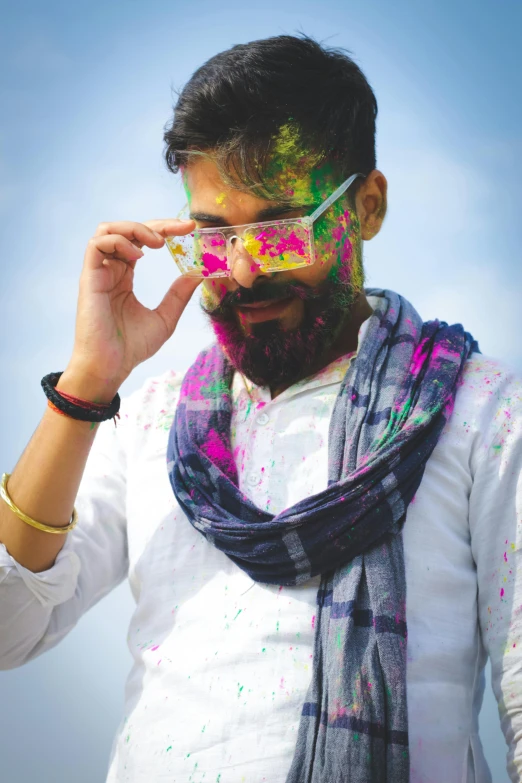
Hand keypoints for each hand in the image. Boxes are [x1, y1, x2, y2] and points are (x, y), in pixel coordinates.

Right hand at [65, 218, 199, 397]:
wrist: (110, 367)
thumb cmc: (132, 347)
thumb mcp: (165, 318)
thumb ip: (179, 295)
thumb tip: (198, 275)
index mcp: (125, 276)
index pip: (142, 241)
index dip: (164, 230)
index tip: (189, 229)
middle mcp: (111, 270)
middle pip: (127, 229)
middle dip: (155, 224)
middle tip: (180, 229)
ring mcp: (98, 272)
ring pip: (108, 230)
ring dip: (134, 228)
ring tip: (157, 243)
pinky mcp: (89, 278)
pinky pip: (96, 244)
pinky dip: (118, 241)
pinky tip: (138, 255)